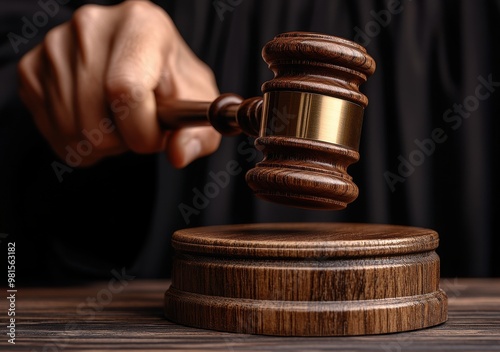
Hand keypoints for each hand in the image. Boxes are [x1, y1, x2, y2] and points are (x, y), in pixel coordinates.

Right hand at [18, 1, 220, 167]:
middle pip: (94, 117)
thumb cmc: (171, 85)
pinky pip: (51, 129)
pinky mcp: (34, 67)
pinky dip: (76, 142)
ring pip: (70, 128)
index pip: (126, 90)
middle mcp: (93, 25)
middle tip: (137, 128)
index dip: (141, 130)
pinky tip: (96, 123)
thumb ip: (198, 135)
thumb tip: (178, 153)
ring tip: (118, 123)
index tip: (154, 138)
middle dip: (122, 142)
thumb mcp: (196, 108)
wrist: (143, 68)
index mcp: (142, 24)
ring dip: (100, 144)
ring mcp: (57, 44)